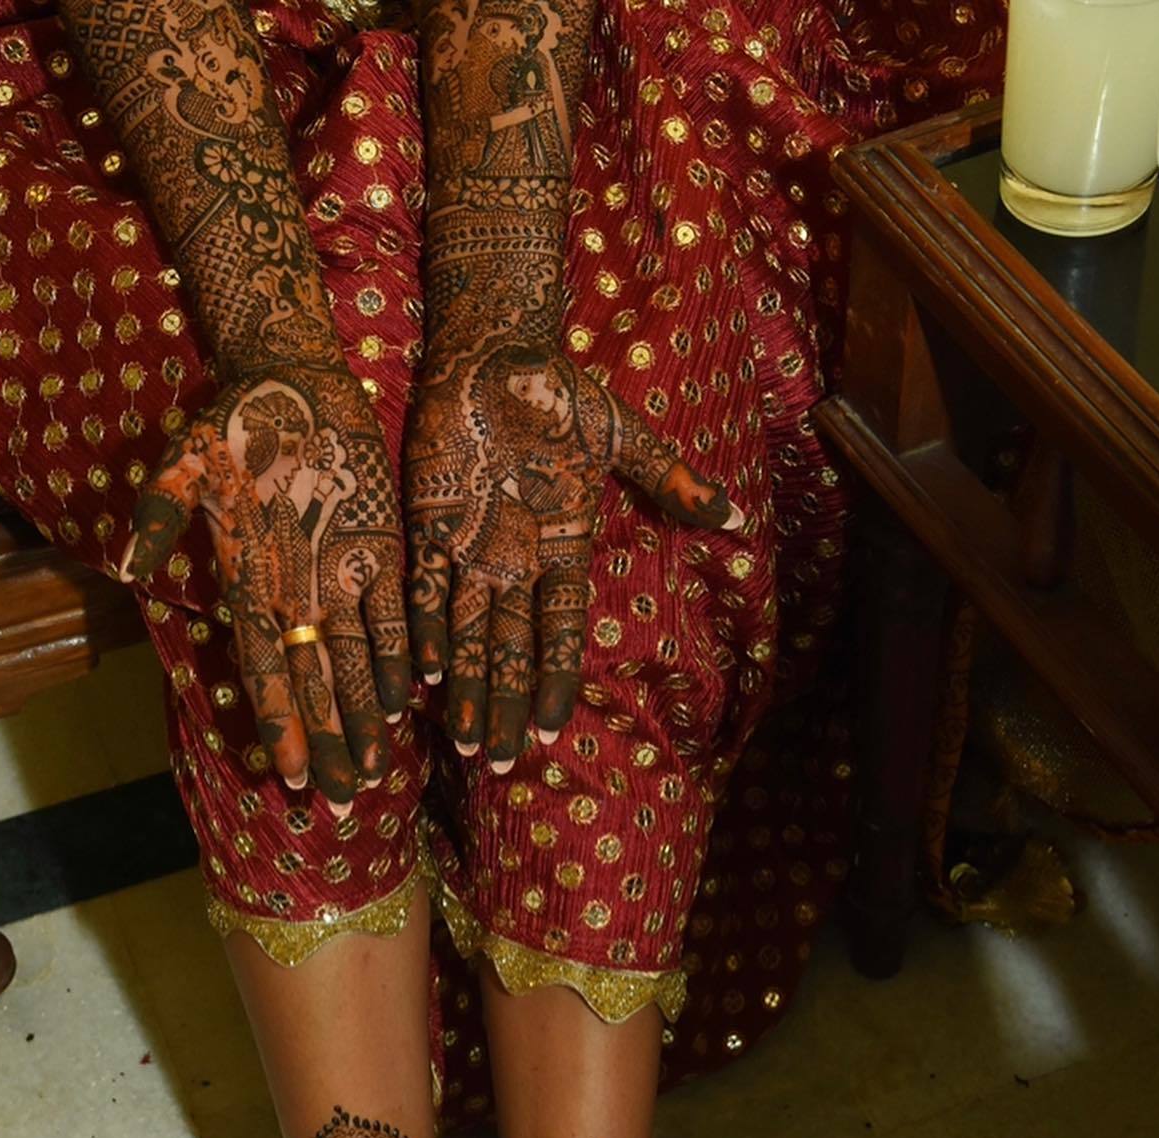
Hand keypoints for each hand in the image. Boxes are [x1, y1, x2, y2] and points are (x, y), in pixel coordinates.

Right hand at [122, 365, 408, 809]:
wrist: (290, 377)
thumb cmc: (231, 420)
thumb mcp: (186, 461)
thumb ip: (160, 513)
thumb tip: (127, 561)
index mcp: (250, 584)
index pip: (265, 670)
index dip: (279, 723)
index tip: (287, 772)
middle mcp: (297, 593)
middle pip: (315, 684)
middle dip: (328, 742)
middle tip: (340, 801)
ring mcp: (342, 575)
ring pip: (358, 662)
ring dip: (366, 717)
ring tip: (375, 773)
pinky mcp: (381, 548)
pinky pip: (394, 613)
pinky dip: (404, 655)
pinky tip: (413, 701)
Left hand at [404, 342, 743, 769]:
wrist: (492, 354)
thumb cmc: (560, 393)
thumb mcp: (619, 436)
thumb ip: (666, 479)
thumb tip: (734, 514)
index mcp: (561, 548)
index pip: (559, 630)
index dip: (554, 679)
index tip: (552, 729)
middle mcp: (515, 562)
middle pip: (509, 649)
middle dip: (504, 704)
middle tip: (498, 761)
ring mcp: (470, 548)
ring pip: (466, 633)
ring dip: (466, 687)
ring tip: (463, 741)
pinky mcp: (428, 527)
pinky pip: (425, 589)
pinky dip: (424, 630)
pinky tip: (425, 677)